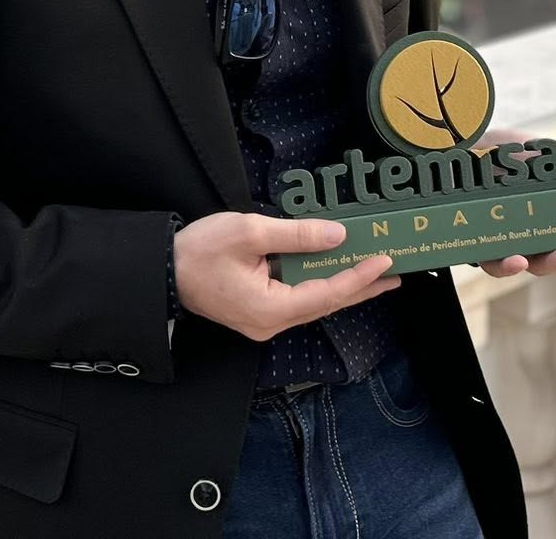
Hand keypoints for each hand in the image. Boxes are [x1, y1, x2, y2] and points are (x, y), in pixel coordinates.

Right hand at [174, 212, 400, 341]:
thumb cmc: (200, 250)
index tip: (385, 261)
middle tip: (395, 273)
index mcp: (271, 309)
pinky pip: (297, 298)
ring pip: (313, 302)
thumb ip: (297, 236)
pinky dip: (320, 283)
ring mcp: (263, 320)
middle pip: (326, 304)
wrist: (160, 271)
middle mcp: (271, 323)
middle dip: (361, 287)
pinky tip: (334, 270)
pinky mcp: (257, 311)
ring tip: (375, 271)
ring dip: (343, 285)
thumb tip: (338, 237)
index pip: (327, 294)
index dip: (359, 277)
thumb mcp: (250, 232)